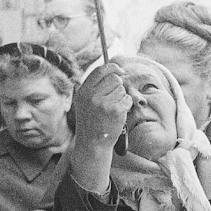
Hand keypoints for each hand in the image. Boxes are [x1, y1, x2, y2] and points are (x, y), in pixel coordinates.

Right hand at [69, 63, 130, 191]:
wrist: (92, 144)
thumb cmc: (91, 121)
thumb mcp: (85, 102)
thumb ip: (94, 86)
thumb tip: (114, 70)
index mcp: (83, 92)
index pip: (100, 71)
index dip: (112, 67)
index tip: (120, 70)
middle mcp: (92, 96)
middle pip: (114, 79)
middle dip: (118, 86)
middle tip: (114, 98)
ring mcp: (104, 103)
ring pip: (122, 90)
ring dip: (121, 97)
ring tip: (112, 109)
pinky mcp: (116, 111)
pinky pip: (127, 99)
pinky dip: (126, 106)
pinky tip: (117, 115)